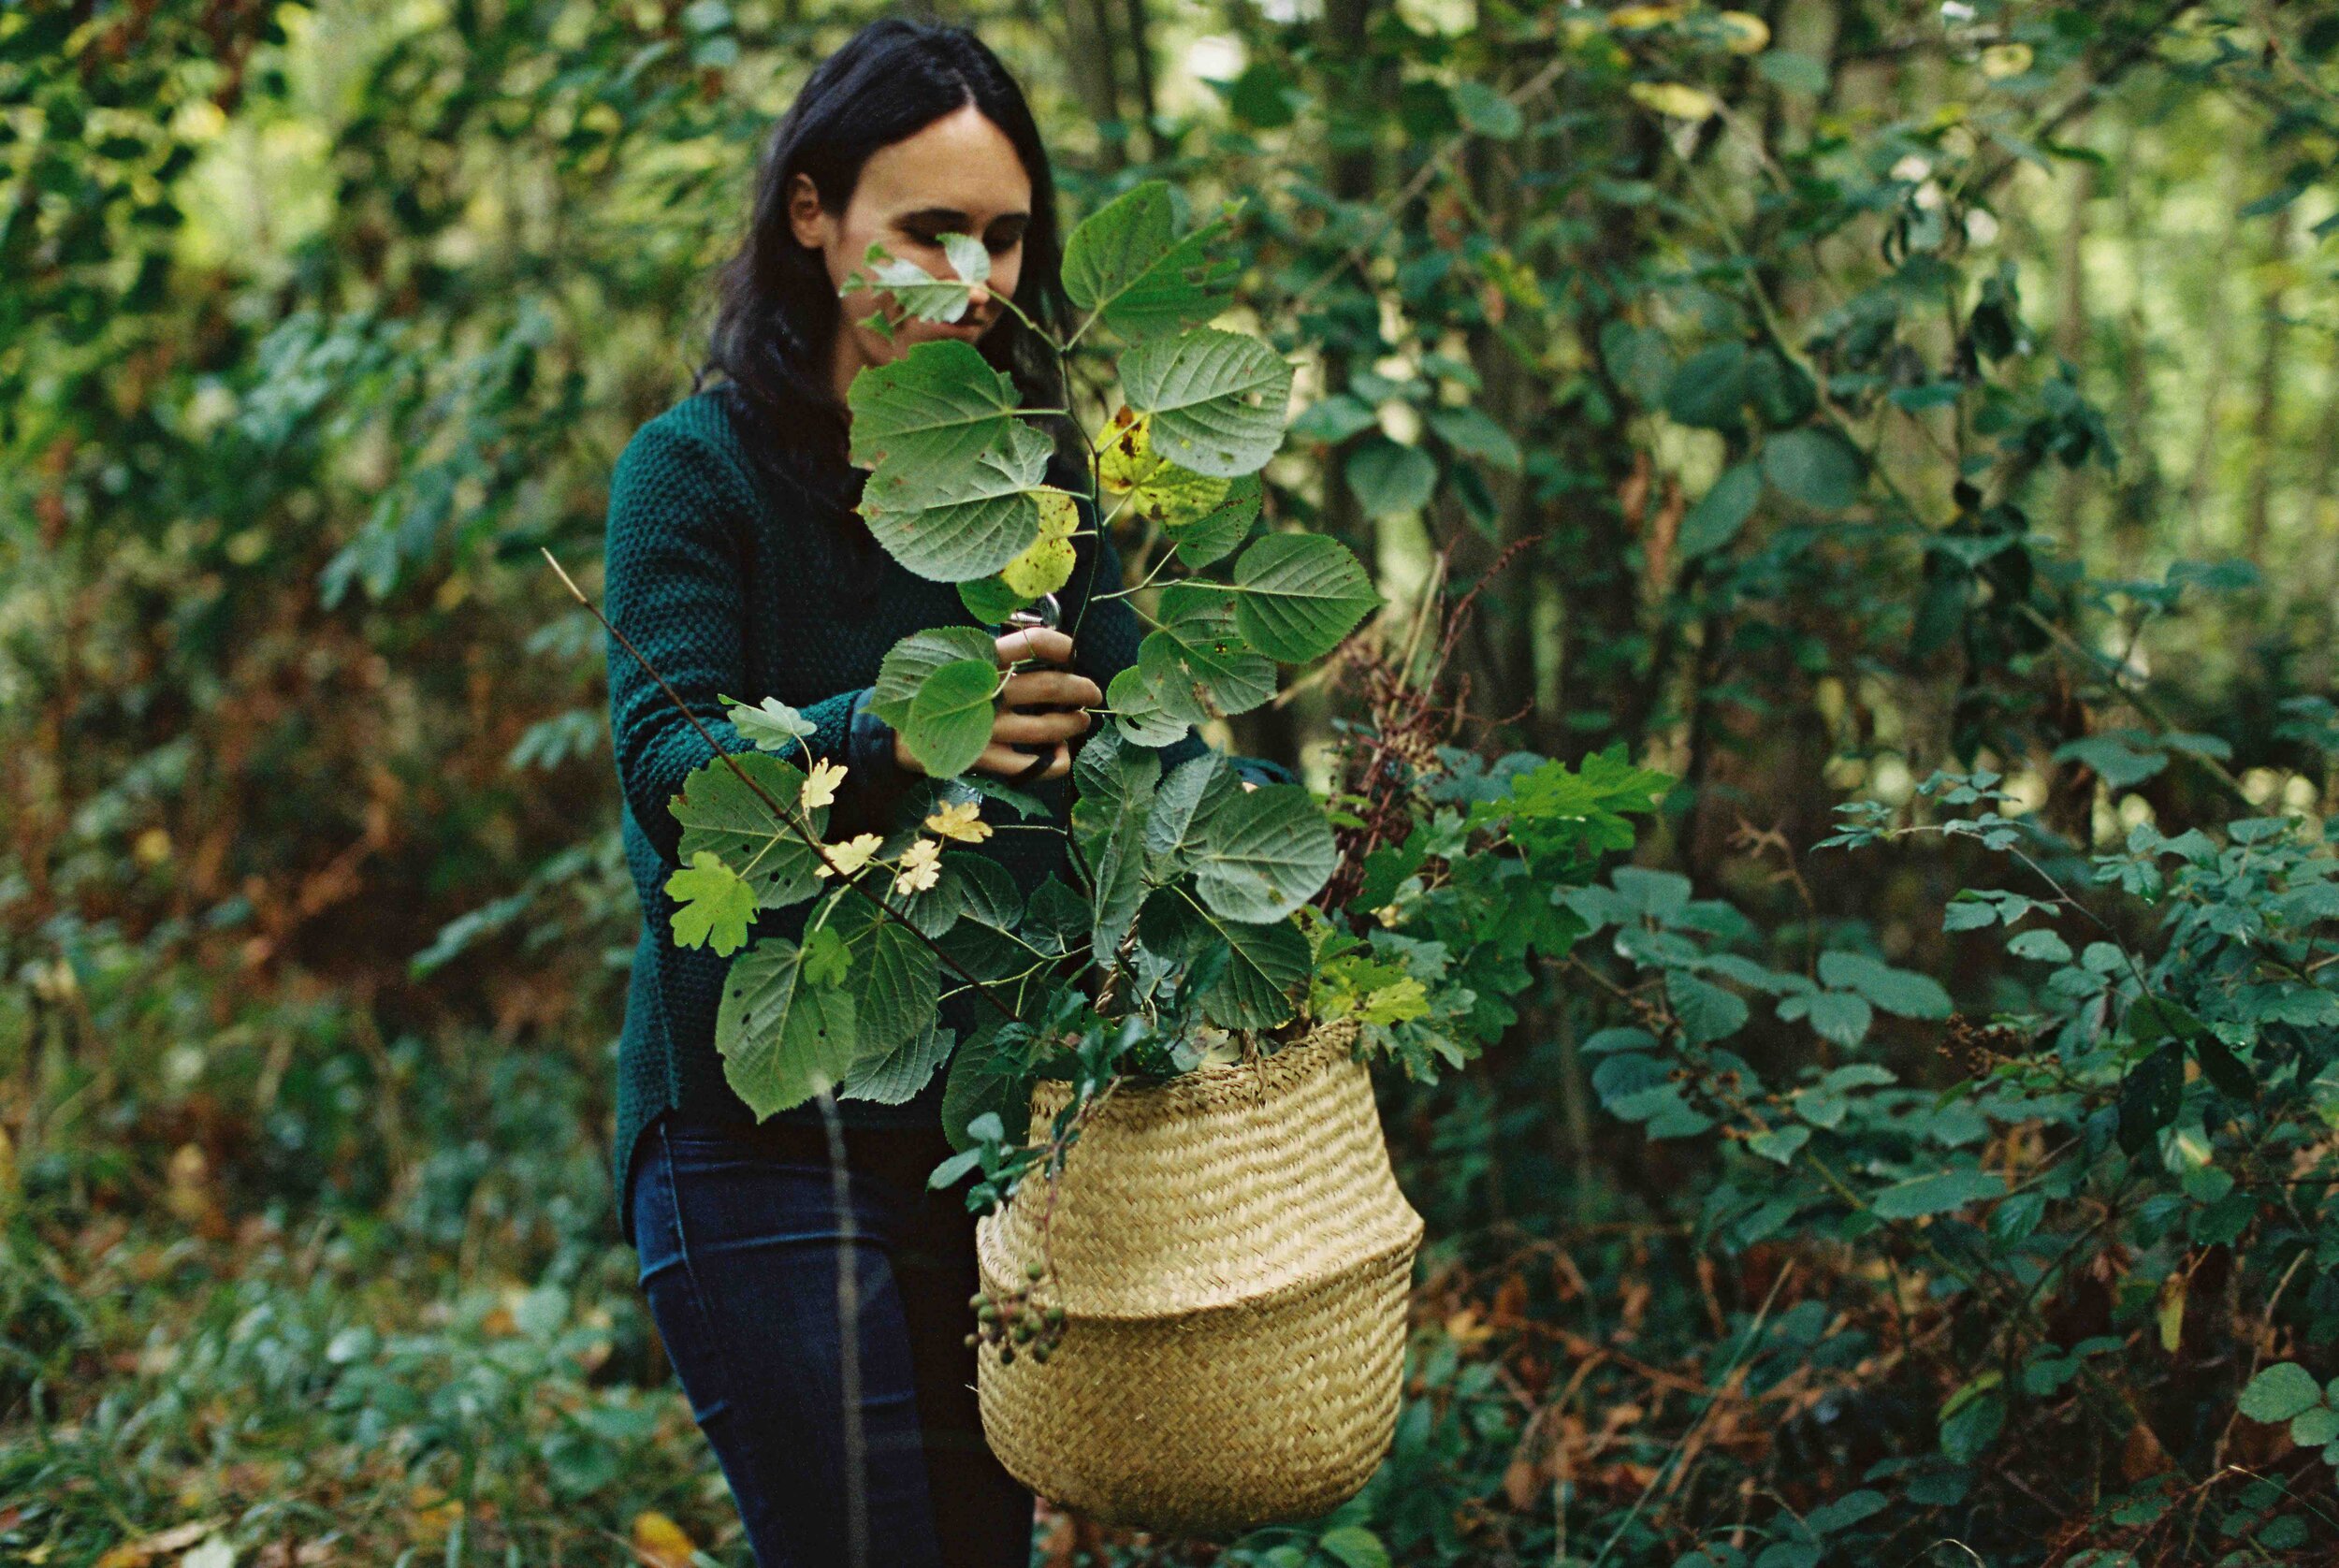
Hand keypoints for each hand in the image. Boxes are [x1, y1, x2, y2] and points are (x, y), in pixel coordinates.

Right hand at [890, 626, 1098, 781]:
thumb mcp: (955, 658)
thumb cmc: (934, 689)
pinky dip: (1056, 761)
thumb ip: (994, 654)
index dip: (1061, 645)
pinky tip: (1059, 753)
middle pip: (1050, 687)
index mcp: (979, 660)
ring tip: (1080, 721)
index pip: (1032, 643)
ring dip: (1073, 724)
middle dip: (1080, 689)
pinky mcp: (985, 761)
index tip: (1072, 652)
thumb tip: (1046, 649)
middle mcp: (986, 693)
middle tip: (1091, 693)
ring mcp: (986, 730)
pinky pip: (1034, 767)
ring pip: (1047, 728)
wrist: (894, 730)